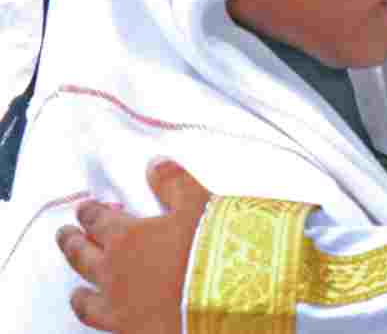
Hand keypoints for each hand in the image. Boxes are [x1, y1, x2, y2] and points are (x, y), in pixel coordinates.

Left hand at [55, 158, 212, 332]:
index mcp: (127, 236)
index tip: (86, 207)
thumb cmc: (211, 250)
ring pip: (85, 296)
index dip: (90, 211)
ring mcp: (117, 305)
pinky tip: (102, 313)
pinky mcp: (128, 330)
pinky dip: (97, 314)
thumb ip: (174, 183)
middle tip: (66, 235)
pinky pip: (99, 322)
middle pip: (80, 254)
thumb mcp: (199, 205)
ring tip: (76, 288)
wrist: (224, 300)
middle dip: (71, 242)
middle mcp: (113, 271)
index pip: (97, 219)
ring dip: (78, 289)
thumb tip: (155, 165)